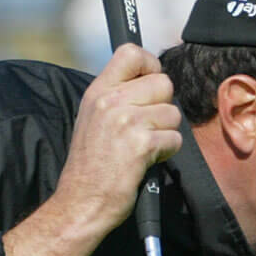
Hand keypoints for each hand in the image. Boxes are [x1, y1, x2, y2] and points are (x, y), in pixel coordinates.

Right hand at [3, 44, 180, 255]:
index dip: (150, 65)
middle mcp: (110, 101)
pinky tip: (147, 161)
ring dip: (166, 132)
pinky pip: (175, 138)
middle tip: (147, 127)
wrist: (80, 202)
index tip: (150, 84)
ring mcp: (126, 121)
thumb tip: (149, 81)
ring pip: (173, 112)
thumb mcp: (92, 119)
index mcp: (97, 92)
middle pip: (163, 83)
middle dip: (163, 106)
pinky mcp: (142, 144)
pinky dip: (167, 152)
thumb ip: (116, 98)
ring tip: (144, 147)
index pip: (131, 53)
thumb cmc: (90, 166)